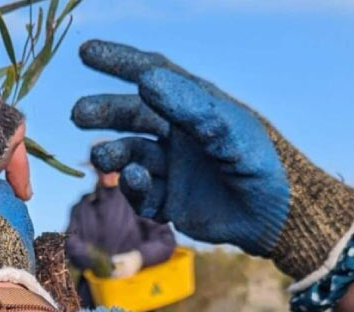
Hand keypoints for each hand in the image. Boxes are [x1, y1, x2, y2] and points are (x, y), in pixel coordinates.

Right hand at [72, 40, 353, 279]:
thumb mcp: (225, 128)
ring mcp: (172, 168)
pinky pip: (140, 193)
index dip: (118, 61)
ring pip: (130, 155)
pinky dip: (132, 187)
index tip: (86, 52)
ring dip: (112, 154)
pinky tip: (135, 180)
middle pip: (131, 116)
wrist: (275, 216)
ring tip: (103, 157)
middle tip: (78, 114)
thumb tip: (144, 79)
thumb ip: (187, 105)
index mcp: (194, 106)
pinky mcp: (169, 202)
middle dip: (104, 113)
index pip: (152, 74)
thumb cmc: (259, 161)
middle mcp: (178, 134)